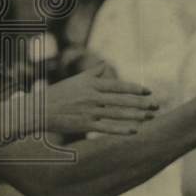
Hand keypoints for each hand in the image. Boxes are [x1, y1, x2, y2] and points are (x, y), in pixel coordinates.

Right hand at [42, 63, 157, 135]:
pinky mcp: (85, 125)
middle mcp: (93, 96)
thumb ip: (92, 72)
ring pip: (118, 114)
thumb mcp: (76, 80)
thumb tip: (105, 65)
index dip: (135, 89)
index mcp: (92, 84)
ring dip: (136, 116)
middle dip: (141, 103)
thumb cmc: (59, 94)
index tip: (149, 91)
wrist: (39, 110)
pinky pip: (107, 128)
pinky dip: (121, 129)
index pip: (119, 86)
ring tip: (150, 117)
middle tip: (156, 105)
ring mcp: (89, 111)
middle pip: (122, 100)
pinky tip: (134, 131)